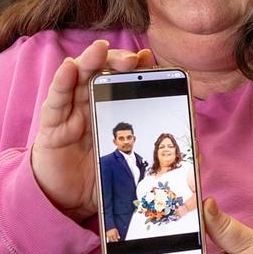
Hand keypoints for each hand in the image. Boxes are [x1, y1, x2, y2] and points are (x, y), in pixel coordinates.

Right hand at [31, 40, 153, 221]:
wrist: (68, 205)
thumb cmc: (101, 180)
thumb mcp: (136, 169)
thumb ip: (165, 160)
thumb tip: (200, 156)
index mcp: (113, 112)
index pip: (125, 83)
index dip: (136, 69)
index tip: (149, 60)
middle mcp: (92, 106)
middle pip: (103, 73)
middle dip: (117, 61)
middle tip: (131, 60)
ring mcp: (71, 114)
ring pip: (78, 78)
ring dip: (89, 60)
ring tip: (100, 49)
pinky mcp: (52, 126)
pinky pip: (56, 100)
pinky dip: (62, 81)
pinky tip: (70, 68)